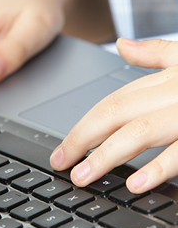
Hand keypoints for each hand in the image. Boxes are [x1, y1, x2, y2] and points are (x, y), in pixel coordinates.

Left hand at [50, 37, 177, 192]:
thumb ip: (155, 53)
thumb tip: (122, 44)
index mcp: (164, 79)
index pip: (110, 103)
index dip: (83, 125)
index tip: (64, 146)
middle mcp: (173, 92)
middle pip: (115, 114)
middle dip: (83, 139)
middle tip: (61, 163)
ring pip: (140, 131)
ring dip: (108, 156)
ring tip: (84, 176)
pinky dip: (160, 166)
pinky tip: (136, 183)